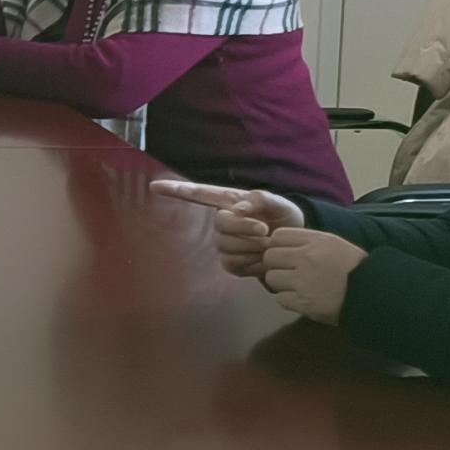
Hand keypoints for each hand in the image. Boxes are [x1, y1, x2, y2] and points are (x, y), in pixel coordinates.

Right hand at [152, 178, 303, 280]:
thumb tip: (237, 208)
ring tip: (267, 245)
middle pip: (220, 224)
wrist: (295, 247)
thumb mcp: (281, 204)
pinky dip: (251, 262)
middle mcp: (222, 222)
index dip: (176, 190)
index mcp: (230, 202)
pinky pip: (232, 264)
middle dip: (243, 228)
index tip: (154, 186)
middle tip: (265, 230)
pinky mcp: (231, 263)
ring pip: (226, 246)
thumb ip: (262, 200)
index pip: (199, 194)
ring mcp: (224, 243)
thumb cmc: (286, 219)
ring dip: (251, 246)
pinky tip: (261, 259)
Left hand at [257, 227, 366, 325]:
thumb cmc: (355, 268)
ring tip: (296, 287)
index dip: (277, 246)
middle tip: (288, 273)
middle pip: (269, 256)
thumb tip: (280, 243)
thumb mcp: (334, 245)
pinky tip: (301, 299)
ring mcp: (302, 280)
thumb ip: (309, 242)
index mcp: (315, 241)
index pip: (278, 236)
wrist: (373, 293)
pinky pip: (279, 298)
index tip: (284, 255)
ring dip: (280, 284)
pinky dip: (288, 300)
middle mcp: (306, 257)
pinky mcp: (302, 302)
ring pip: (271, 278)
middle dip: (276, 265)